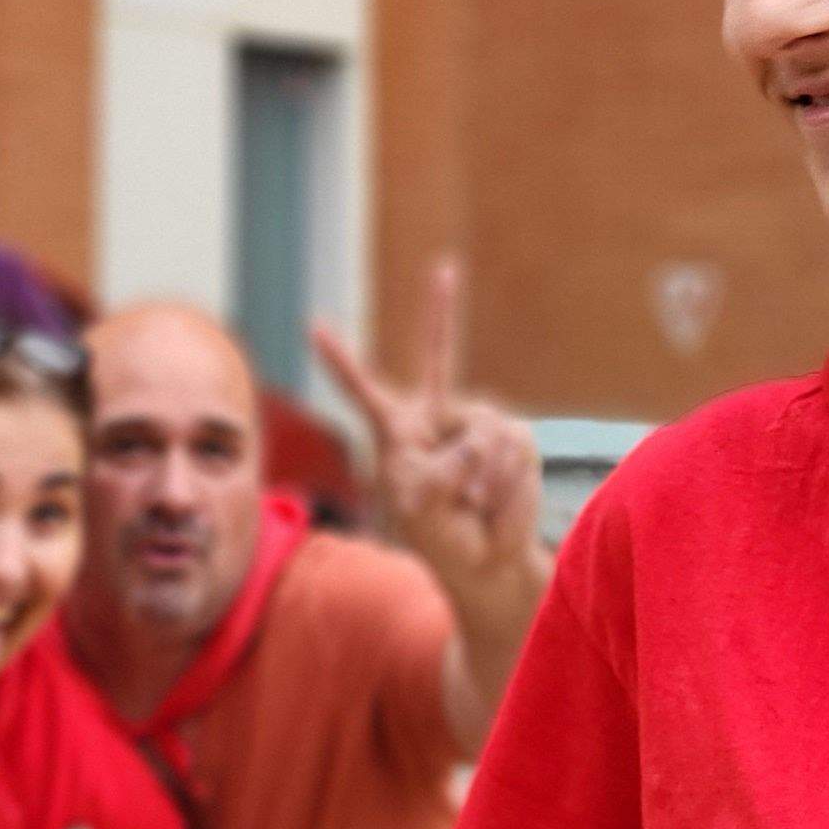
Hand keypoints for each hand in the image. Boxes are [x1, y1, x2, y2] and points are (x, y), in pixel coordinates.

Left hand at [314, 260, 541, 599]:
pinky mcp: (515, 438)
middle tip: (445, 268)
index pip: (362, 391)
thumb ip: (441, 468)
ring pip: (482, 428)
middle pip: (437, 356)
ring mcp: (476, 423)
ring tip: (470, 504)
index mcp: (397, 433)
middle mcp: (436, 417)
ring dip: (478, 477)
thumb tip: (479, 440)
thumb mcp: (421, 504)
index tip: (314, 325)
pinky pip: (510, 448)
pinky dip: (502, 481)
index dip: (341, 360)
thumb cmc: (441, 535)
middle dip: (439, 310)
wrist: (486, 560)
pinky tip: (492, 501)